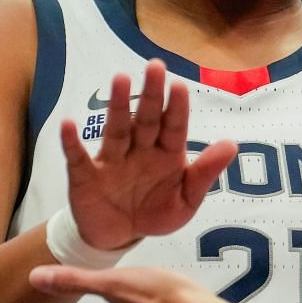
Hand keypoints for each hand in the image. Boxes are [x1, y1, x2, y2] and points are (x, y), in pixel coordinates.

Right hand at [62, 59, 236, 250]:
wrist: (118, 236)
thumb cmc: (154, 212)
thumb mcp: (185, 201)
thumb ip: (204, 174)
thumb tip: (232, 145)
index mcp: (166, 154)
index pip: (173, 127)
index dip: (176, 107)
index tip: (179, 85)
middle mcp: (139, 150)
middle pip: (145, 119)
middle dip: (150, 93)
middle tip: (155, 66)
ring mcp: (112, 160)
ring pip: (116, 130)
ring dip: (117, 106)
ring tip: (120, 79)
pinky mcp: (86, 175)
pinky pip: (78, 157)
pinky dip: (72, 142)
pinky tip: (69, 125)